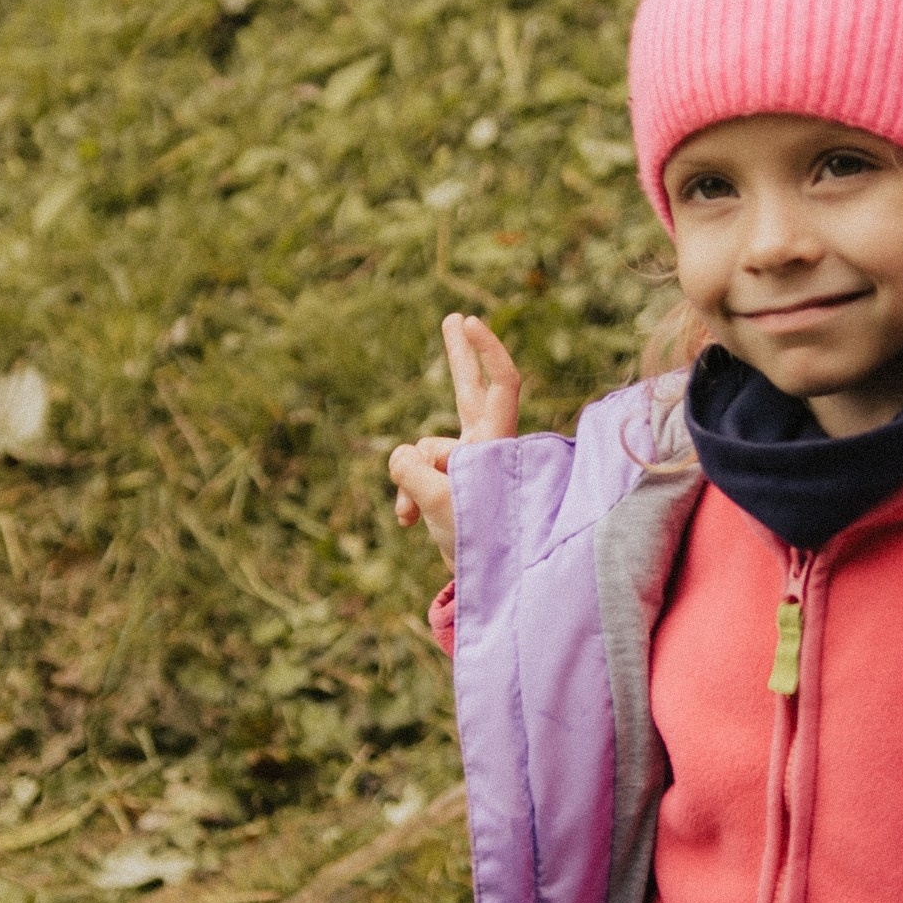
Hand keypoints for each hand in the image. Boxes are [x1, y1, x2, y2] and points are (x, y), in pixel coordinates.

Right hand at [387, 314, 520, 566]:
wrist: (487, 584)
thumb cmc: (476, 541)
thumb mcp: (437, 500)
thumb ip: (409, 467)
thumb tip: (400, 456)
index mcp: (495, 444)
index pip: (502, 384)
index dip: (487, 351)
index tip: (469, 322)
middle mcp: (485, 448)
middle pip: (469, 393)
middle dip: (458, 358)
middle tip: (455, 318)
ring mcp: (467, 467)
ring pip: (422, 450)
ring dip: (409, 481)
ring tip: (418, 515)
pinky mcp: (450, 486)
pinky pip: (415, 474)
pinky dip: (408, 495)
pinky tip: (409, 521)